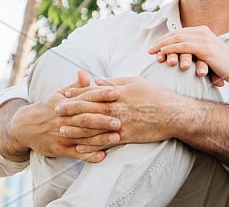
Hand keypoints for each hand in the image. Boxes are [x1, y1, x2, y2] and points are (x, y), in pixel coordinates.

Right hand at [8, 70, 120, 162]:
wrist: (24, 127)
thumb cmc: (49, 108)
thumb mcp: (59, 94)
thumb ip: (76, 85)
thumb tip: (86, 73)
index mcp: (66, 104)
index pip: (86, 98)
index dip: (101, 94)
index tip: (116, 92)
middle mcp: (64, 119)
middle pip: (85, 119)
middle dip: (102, 120)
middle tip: (120, 121)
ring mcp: (62, 135)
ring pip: (83, 137)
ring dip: (100, 139)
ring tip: (116, 138)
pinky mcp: (59, 149)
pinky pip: (75, 153)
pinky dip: (88, 156)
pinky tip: (101, 156)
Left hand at [57, 77, 184, 147]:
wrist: (173, 113)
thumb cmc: (156, 94)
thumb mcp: (135, 82)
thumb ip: (114, 82)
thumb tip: (97, 81)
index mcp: (116, 94)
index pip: (91, 93)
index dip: (76, 94)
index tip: (63, 95)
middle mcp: (115, 109)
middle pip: (86, 110)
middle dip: (69, 111)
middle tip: (56, 112)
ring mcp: (119, 124)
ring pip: (91, 128)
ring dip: (75, 129)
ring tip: (62, 129)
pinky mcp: (124, 137)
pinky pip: (103, 142)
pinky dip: (90, 146)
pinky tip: (80, 148)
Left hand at [149, 26, 228, 86]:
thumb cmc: (224, 66)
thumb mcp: (207, 56)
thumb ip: (196, 52)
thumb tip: (182, 58)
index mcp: (203, 31)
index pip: (179, 33)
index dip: (165, 39)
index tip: (155, 47)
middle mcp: (203, 32)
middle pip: (176, 34)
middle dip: (161, 41)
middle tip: (150, 50)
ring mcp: (204, 39)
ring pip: (177, 39)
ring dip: (162, 45)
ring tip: (152, 52)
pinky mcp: (205, 48)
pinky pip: (183, 46)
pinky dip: (171, 49)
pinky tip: (162, 53)